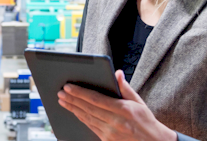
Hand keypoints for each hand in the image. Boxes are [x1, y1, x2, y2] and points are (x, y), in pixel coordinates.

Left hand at [57, 70, 177, 140]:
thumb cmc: (146, 122)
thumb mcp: (140, 103)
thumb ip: (126, 88)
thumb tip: (117, 73)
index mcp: (123, 110)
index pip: (96, 99)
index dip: (80, 92)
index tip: (68, 87)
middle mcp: (115, 122)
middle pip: (88, 109)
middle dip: (72, 100)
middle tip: (60, 92)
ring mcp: (110, 133)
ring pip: (86, 119)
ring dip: (73, 109)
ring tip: (63, 101)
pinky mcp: (106, 140)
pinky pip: (90, 127)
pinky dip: (81, 118)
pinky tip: (75, 112)